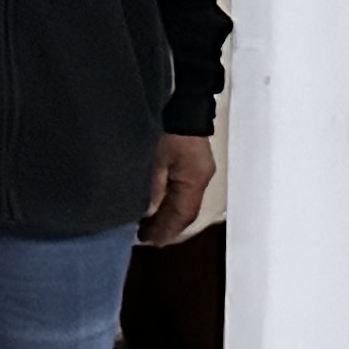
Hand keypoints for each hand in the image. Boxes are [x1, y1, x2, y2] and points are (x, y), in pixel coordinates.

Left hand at [140, 133, 214, 247]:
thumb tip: (148, 214)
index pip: (181, 214)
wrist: (183, 108)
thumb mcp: (155, 161)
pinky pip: (186, 195)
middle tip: (147, 238)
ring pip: (187, 206)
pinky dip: (173, 206)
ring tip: (151, 228)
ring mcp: (201, 175)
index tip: (148, 240)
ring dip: (170, 218)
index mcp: (194, 180)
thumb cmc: (167, 133)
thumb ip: (153, 189)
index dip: (165, 230)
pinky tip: (160, 210)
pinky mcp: (196, 169)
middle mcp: (201, 181)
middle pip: (186, 213)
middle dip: (167, 228)